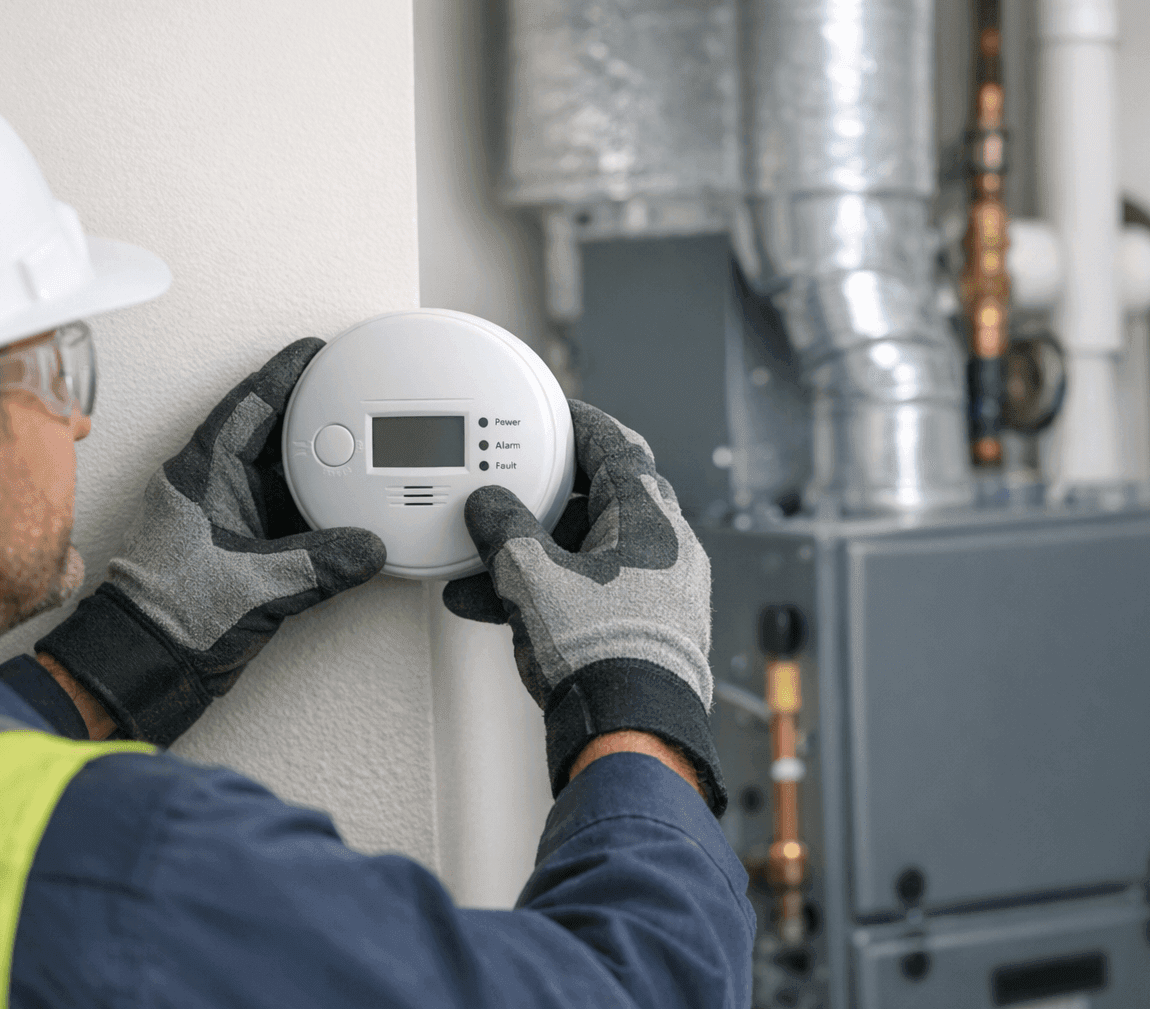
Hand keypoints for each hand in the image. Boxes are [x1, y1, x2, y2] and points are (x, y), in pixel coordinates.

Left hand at [38, 338, 386, 744]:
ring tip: (358, 439)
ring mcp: (227, 518)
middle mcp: (212, 489)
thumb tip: (366, 549)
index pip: (247, 406)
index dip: (284, 375)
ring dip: (316, 457)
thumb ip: (317, 564)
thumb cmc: (167, 618)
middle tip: (349, 388)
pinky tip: (346, 501)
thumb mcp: (253, 585)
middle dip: (310, 410)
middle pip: (269, 431)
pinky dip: (317, 501)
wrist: (147, 666)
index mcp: (200, 475)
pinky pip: (287, 510)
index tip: (316, 354)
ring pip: (279, 470)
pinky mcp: (241, 548)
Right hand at [442, 400, 723, 812]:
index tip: (557, 414)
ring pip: (590, 553)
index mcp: (652, 519)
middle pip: (601, 501)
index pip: (618, 446)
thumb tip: (487, 507)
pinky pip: (593, 591)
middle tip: (510, 492)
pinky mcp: (647, 632)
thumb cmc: (599, 653)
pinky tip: (499, 606)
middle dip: (544, 502)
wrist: (629, 735)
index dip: (582, 424)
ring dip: (537, 555)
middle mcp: (667, 551)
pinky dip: (551, 590)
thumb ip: (503, 529)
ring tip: (483, 567)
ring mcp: (662, 594)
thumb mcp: (531, 577)